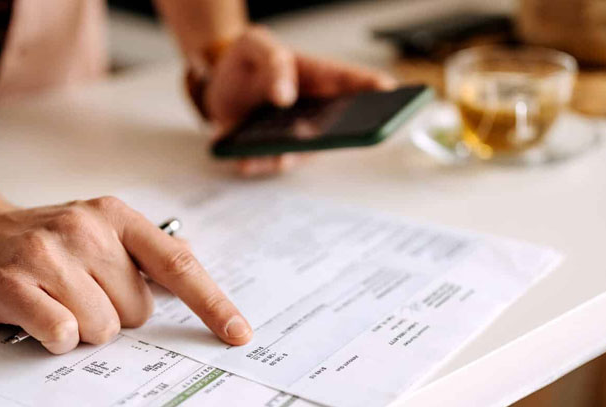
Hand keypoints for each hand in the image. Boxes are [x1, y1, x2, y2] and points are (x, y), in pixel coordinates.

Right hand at [0, 196, 251, 353]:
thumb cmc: (38, 239)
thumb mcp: (97, 229)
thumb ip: (145, 248)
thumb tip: (191, 259)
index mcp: (116, 218)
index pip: (178, 265)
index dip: (212, 304)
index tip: (239, 334)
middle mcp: (86, 229)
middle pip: (138, 311)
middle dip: (114, 316)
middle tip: (78, 295)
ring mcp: (48, 254)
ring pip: (103, 328)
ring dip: (83, 329)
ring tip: (54, 302)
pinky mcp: (14, 282)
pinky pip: (62, 333)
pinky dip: (55, 337)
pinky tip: (36, 317)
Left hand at [203, 26, 397, 175]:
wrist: (217, 81)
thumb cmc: (247, 60)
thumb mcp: (255, 45)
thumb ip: (272, 61)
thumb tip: (284, 95)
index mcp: (319, 77)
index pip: (356, 82)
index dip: (376, 88)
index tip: (388, 92)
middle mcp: (316, 112)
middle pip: (340, 126)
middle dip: (343, 134)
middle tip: (338, 135)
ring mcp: (297, 136)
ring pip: (303, 153)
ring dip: (291, 155)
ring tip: (280, 153)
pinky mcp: (271, 152)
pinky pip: (269, 163)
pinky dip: (258, 163)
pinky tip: (246, 159)